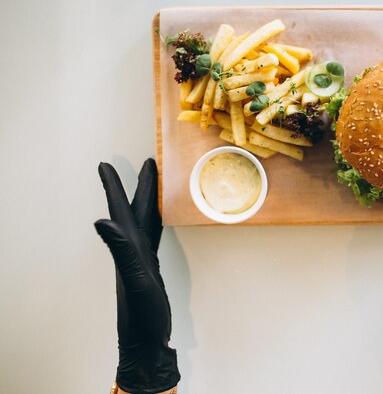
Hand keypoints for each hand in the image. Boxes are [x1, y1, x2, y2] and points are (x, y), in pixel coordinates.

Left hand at [95, 159, 179, 393]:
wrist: (146, 341)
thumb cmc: (142, 315)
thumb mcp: (135, 280)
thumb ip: (121, 251)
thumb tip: (100, 222)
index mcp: (129, 248)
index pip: (120, 210)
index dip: (113, 187)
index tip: (105, 165)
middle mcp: (132, 250)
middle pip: (135, 211)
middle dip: (137, 186)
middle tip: (145, 165)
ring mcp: (141, 259)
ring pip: (145, 221)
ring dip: (147, 202)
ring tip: (153, 185)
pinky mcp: (150, 268)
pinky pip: (153, 236)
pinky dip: (156, 224)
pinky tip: (159, 222)